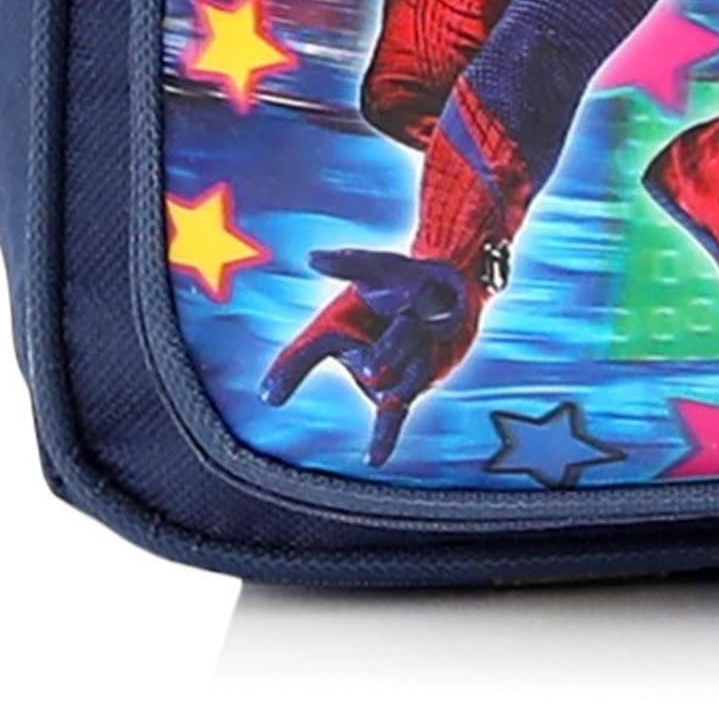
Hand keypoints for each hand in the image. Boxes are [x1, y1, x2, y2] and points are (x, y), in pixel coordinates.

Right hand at [259, 247, 487, 462]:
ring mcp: (384, 373)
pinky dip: (382, 438)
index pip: (309, 352)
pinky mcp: (409, 384)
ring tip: (428, 326)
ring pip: (399, 383)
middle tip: (412, 320)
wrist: (449, 287)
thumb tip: (313, 259)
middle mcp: (358, 355)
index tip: (270, 397)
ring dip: (421, 355)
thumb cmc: (403, 280)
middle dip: (398, 344)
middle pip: (376, 367)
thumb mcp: (380, 267)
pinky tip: (374, 460)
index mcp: (340, 327)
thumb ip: (348, 264)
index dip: (288, 372)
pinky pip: (392, 415)